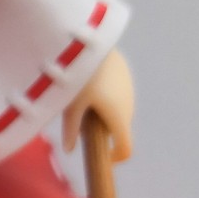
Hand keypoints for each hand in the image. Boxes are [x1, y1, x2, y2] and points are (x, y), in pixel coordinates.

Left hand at [62, 47, 134, 161]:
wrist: (90, 40)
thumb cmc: (78, 76)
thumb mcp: (71, 105)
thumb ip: (71, 129)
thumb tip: (69, 149)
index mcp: (117, 117)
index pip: (125, 148)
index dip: (115, 157)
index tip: (101, 157)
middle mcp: (128, 105)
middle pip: (120, 128)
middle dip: (105, 132)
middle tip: (82, 128)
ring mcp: (129, 89)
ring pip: (120, 110)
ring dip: (106, 114)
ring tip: (82, 104)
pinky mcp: (125, 74)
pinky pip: (119, 94)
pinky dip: (108, 98)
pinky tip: (90, 87)